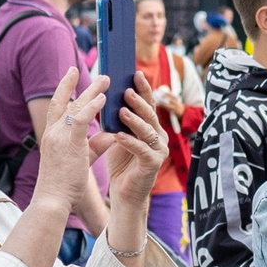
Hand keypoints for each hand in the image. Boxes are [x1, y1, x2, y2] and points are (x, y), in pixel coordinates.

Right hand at [35, 67, 104, 206]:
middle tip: (83, 67)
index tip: (71, 74)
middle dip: (72, 82)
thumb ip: (95, 144)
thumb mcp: (82, 158)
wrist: (53, 199)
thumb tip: (111, 134)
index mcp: (52, 136)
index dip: (64, 90)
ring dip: (91, 90)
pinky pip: (82, 119)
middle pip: (63, 101)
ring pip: (75, 106)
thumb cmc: (65, 183)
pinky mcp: (69, 143)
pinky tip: (104, 98)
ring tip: (106, 78)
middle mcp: (53, 132)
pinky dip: (92, 106)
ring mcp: (59, 136)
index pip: (57, 107)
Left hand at [104, 81, 169, 225]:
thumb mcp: (119, 135)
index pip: (147, 104)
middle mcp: (159, 136)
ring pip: (147, 131)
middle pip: (149, 114)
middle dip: (138, 101)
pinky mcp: (153, 164)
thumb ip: (118, 119)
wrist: (125, 193)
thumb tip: (107, 96)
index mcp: (151, 127)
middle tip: (126, 90)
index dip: (142, 89)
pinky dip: (130, 142)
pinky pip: (141, 150)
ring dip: (134, 120)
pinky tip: (119, 136)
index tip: (134, 73)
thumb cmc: (121, 163)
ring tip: (121, 111)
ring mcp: (159, 150)